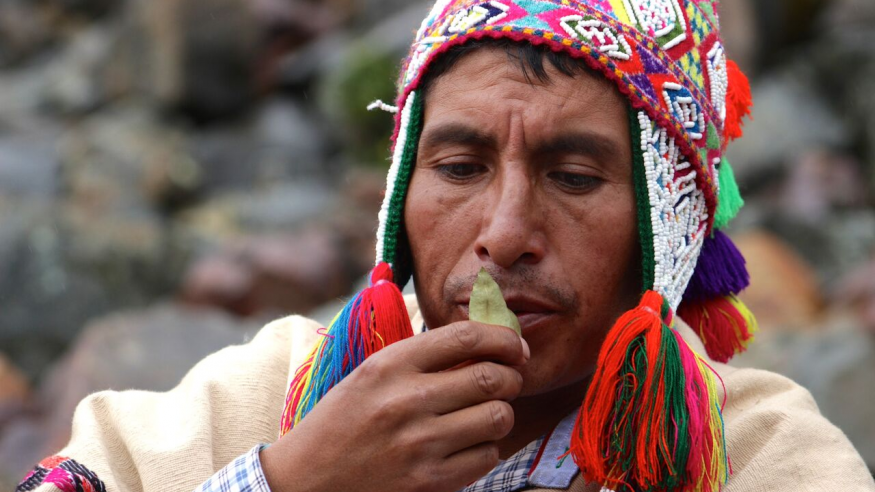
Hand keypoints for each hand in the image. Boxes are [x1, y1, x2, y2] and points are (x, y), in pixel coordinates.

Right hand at [260, 321, 528, 491]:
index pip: (466, 336)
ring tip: (486, 414)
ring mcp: (419, 444)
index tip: (515, 345)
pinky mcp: (429, 483)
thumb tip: (484, 340)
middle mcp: (406, 401)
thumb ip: (421, 357)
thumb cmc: (342, 422)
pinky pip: (487, 456)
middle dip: (511, 377)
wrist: (306, 480)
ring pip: (498, 417)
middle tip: (508, 381)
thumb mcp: (370, 375)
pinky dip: (486, 449)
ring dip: (501, 414)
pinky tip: (467, 445)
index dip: (503, 337)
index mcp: (389, 366)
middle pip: (492, 377)